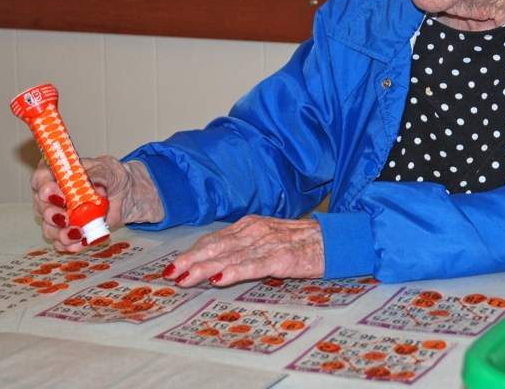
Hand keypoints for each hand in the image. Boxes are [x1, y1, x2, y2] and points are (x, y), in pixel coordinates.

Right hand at [31, 157, 162, 251]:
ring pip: (49, 227)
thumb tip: (94, 188)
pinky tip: (82, 243)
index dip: (45, 188)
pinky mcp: (68, 230)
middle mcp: (53, 195)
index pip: (40, 178)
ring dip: (61, 234)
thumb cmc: (112, 177)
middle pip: (40, 206)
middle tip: (65, 218)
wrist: (126, 194)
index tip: (60, 196)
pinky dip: (70, 245)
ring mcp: (59, 214)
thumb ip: (99, 175)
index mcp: (59, 173)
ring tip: (79, 233)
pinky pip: (62, 242)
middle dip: (51, 214)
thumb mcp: (109, 170)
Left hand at [163, 215, 324, 286]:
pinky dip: (234, 272)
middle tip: (170, 273)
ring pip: (229, 257)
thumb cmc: (302, 241)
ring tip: (185, 278)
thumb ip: (246, 246)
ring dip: (204, 268)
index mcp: (250, 225)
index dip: (193, 252)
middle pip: (216, 246)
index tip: (174, 265)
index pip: (215, 239)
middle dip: (190, 260)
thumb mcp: (269, 238)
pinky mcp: (282, 258)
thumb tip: (219, 262)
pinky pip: (253, 266)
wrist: (334, 239)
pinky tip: (219, 279)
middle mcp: (255, 231)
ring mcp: (267, 243)